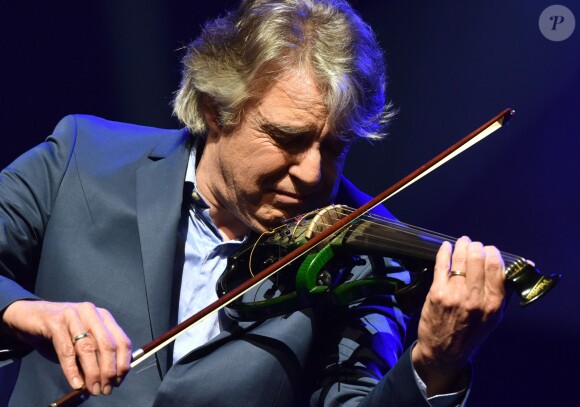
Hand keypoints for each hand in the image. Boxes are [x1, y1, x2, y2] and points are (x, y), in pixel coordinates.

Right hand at [1, 300, 131, 395]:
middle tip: (106, 389)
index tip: (118, 381)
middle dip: (109, 370)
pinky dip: (72, 369)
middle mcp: (91, 313)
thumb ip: (94, 358)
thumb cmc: (59, 333)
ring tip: (93, 389)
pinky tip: (76, 383)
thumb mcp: (81, 344)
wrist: (29, 317)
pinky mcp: (55, 322)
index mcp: (103, 317)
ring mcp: (73, 315)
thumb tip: (107, 381)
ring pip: (88, 347)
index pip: (122, 341)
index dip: (122, 363)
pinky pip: (66, 350)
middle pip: (107, 344)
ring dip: (93, 372)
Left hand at [411, 236, 505, 395]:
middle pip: (478, 258)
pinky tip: (446, 247)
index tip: (489, 250)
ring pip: (460, 260)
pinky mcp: (437, 293)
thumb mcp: (494, 319)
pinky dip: (444, 252)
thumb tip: (509, 269)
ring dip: (461, 246)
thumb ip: (501, 295)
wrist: (444, 352)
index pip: (496, 267)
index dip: (492, 253)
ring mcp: (455, 295)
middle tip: (474, 245)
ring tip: (462, 242)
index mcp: (493, 304)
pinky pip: (442, 265)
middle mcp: (475, 298)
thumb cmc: (470, 334)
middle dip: (476, 247)